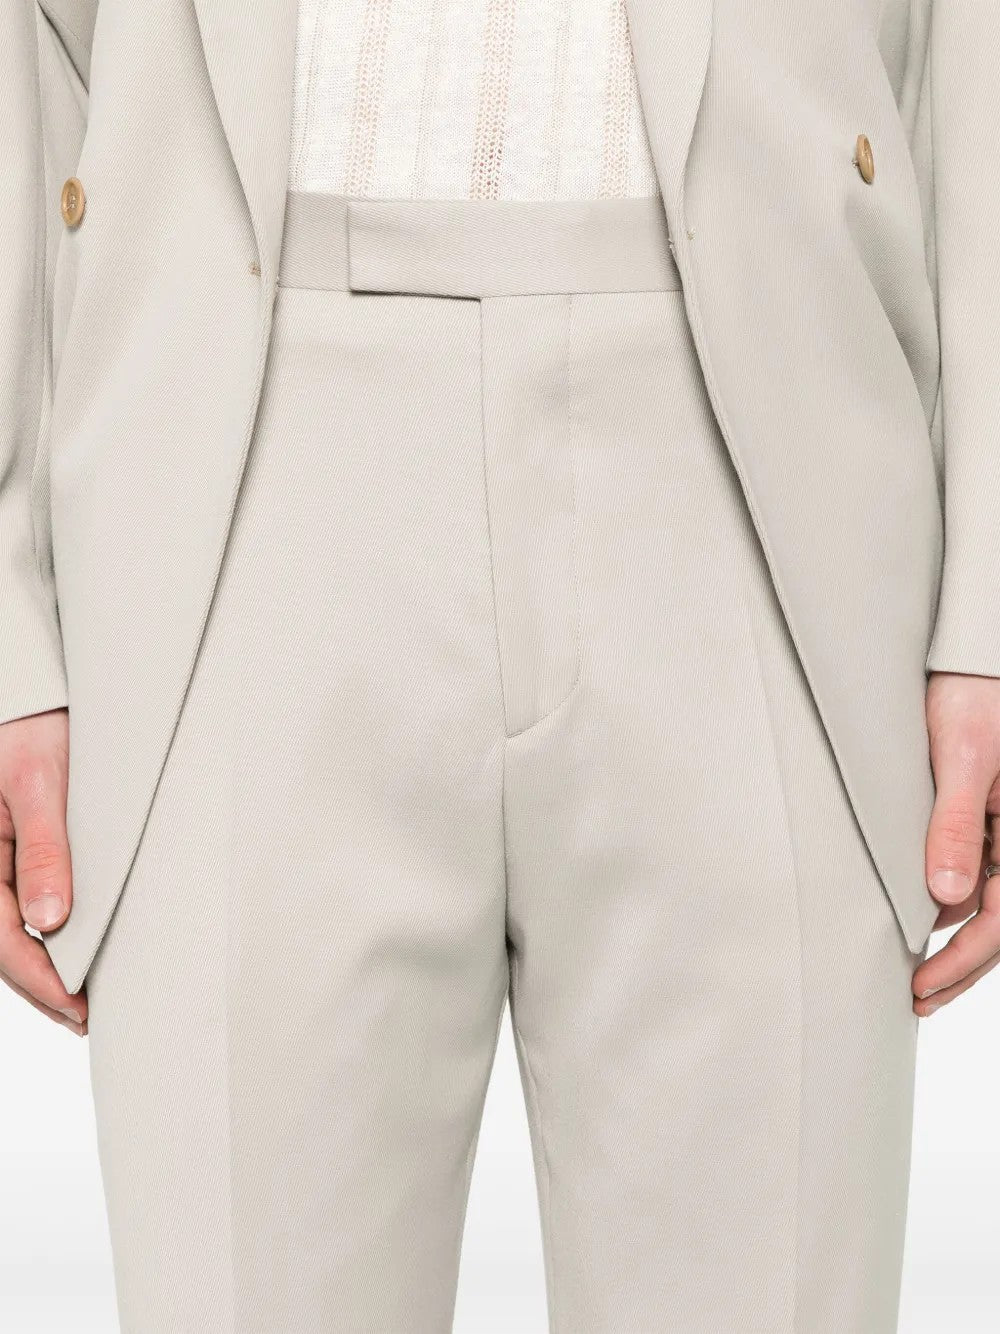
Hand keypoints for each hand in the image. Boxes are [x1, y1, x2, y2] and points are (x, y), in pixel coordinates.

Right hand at [0, 710, 85, 1034]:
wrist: (30, 695)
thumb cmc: (32, 729)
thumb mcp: (40, 786)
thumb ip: (44, 851)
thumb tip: (51, 922)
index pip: (1, 936)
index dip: (39, 978)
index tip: (77, 1006)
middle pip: (2, 943)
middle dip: (42, 988)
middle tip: (85, 1021)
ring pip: (9, 931)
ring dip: (41, 970)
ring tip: (80, 1006)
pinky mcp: (13, 852)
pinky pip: (19, 906)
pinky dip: (42, 940)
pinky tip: (68, 958)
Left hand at [914, 672, 999, 1016]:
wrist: (974, 658)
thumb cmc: (974, 696)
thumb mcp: (961, 758)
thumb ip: (955, 824)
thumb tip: (946, 896)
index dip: (965, 961)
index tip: (922, 987)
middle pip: (999, 922)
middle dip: (961, 968)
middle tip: (917, 1002)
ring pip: (987, 904)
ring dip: (956, 943)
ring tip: (917, 979)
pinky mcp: (987, 821)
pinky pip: (976, 874)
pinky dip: (952, 905)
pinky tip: (925, 923)